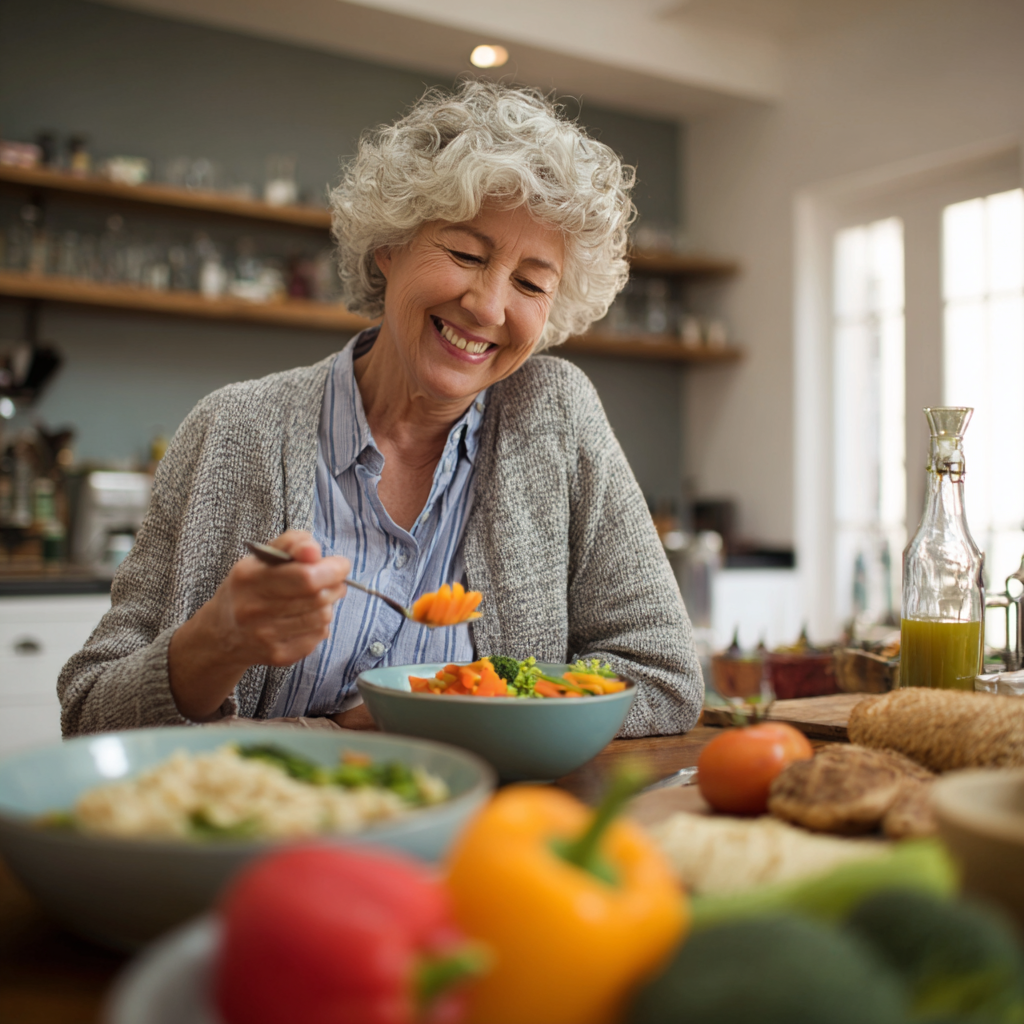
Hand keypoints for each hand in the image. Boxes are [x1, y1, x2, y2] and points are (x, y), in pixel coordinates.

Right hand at [169, 531, 349, 719]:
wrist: (221, 633)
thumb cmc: (249, 587)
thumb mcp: (262, 557)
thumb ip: (292, 543)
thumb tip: (314, 550)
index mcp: (249, 578)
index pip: (305, 576)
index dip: (332, 569)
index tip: (340, 564)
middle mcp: (254, 610)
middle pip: (318, 598)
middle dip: (335, 585)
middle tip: (334, 580)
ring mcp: (265, 636)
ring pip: (322, 618)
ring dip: (329, 604)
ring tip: (320, 598)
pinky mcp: (278, 655)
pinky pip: (317, 637)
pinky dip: (320, 625)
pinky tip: (307, 618)